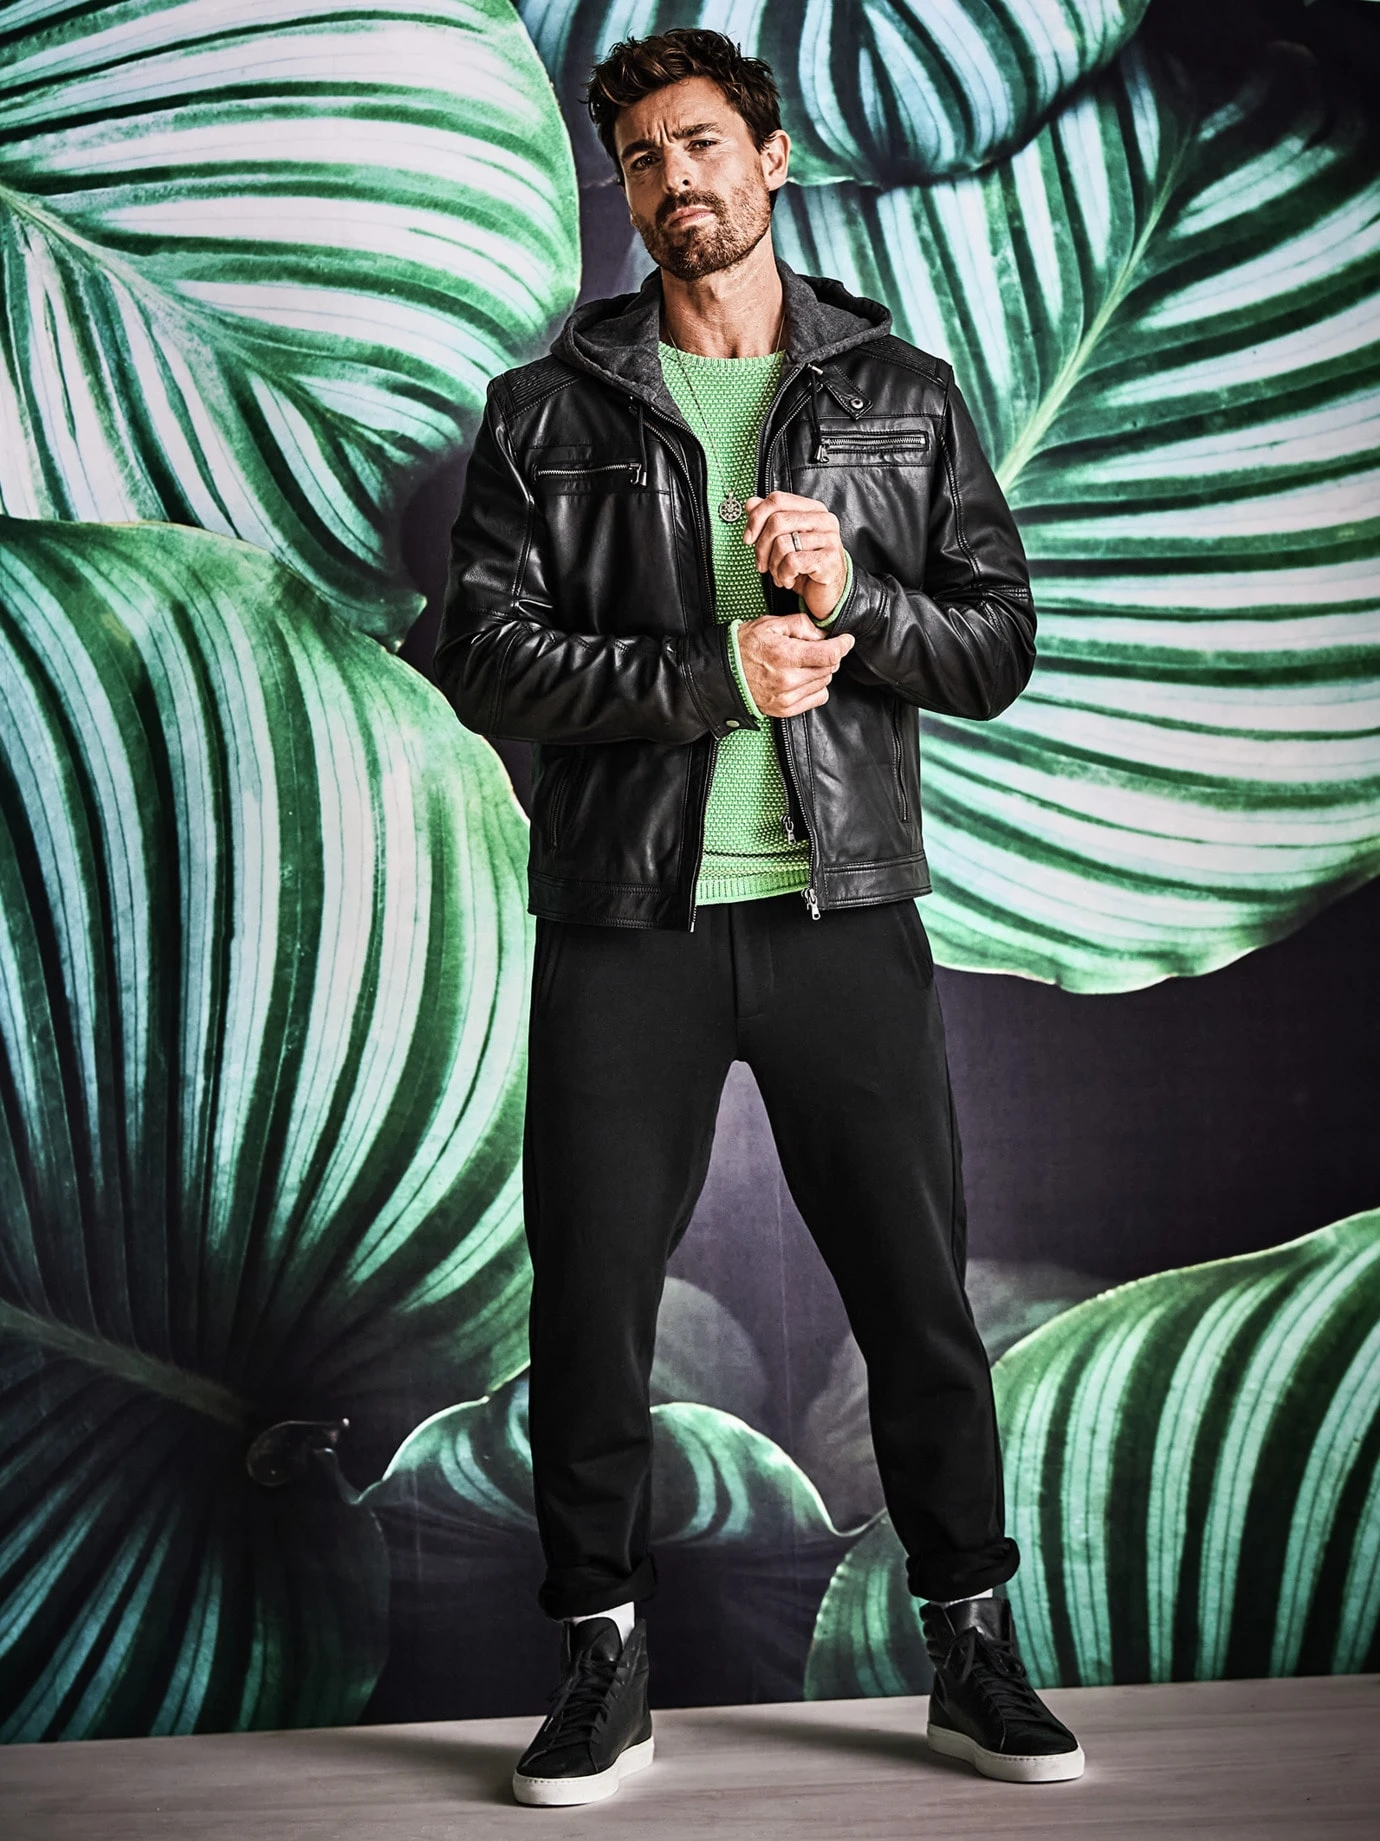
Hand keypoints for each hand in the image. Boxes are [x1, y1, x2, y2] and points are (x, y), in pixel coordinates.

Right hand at [735, 610, 853, 717]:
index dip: (842, 645)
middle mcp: (788, 679)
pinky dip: (816, 686)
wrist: (723, 672)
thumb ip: (801, 625)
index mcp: (785, 655)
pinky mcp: (786, 709)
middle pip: (829, 668)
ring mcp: (787, 697)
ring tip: (803, 663)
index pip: (829, 654)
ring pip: (824, 682)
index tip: (845, 640)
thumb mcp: (770, 624)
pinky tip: (803, 678)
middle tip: (816, 648)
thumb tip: (822, 634)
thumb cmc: (744, 647)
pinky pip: (817, 698)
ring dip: (821, 671)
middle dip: (828, 656)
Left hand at [743, 492, 847, 621]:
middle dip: (761, 547)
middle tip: (762, 564)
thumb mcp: (784, 541)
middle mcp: (823, 520)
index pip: (777, 500)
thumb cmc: (806, 567)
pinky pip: (792, 562)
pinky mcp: (828, 560)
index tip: (748, 538)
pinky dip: (784, 575)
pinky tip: (789, 580)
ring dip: (773, 566)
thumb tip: (751, 504)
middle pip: (776, 521)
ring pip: (782, 543)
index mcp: (813, 510)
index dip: (756, 518)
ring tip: (779, 574)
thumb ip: (768, 519)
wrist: (828, 594)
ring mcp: (828, 539)